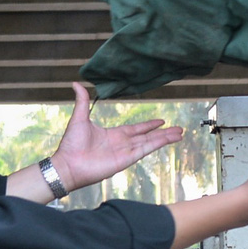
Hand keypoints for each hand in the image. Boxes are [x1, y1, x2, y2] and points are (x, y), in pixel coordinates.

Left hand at [49, 82, 182, 190]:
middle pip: (148, 136)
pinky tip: (168, 139)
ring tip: (179, 134)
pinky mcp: (126, 160)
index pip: (136, 129)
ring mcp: (125, 152)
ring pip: (150, 142)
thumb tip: (76, 84)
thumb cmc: (71, 145)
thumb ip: (82, 101)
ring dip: (165, 138)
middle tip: (178, 129)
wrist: (68, 164)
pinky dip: (157, 144)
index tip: (161, 121)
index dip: (148, 125)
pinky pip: (145, 149)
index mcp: (113, 135)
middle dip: (163, 133)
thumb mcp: (79, 118)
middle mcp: (122, 144)